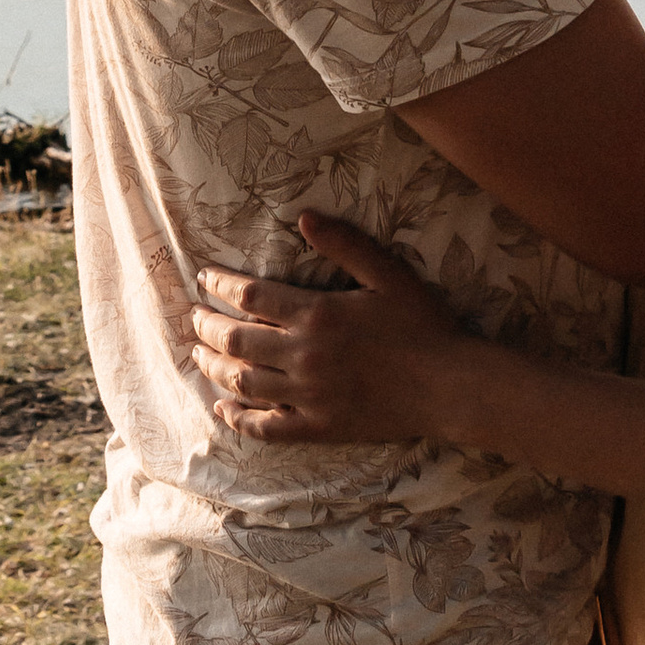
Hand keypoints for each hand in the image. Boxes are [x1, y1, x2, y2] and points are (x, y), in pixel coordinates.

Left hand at [192, 216, 486, 446]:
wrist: (450, 386)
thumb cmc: (424, 326)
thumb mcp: (388, 275)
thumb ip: (345, 244)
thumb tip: (304, 216)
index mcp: (317, 314)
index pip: (250, 295)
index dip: (220, 284)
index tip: (205, 278)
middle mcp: (304, 355)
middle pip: (235, 338)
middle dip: (206, 325)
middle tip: (194, 317)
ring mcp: (308, 395)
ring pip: (241, 381)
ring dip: (213, 366)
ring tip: (198, 354)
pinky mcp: (318, 427)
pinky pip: (265, 427)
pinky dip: (237, 418)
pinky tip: (222, 408)